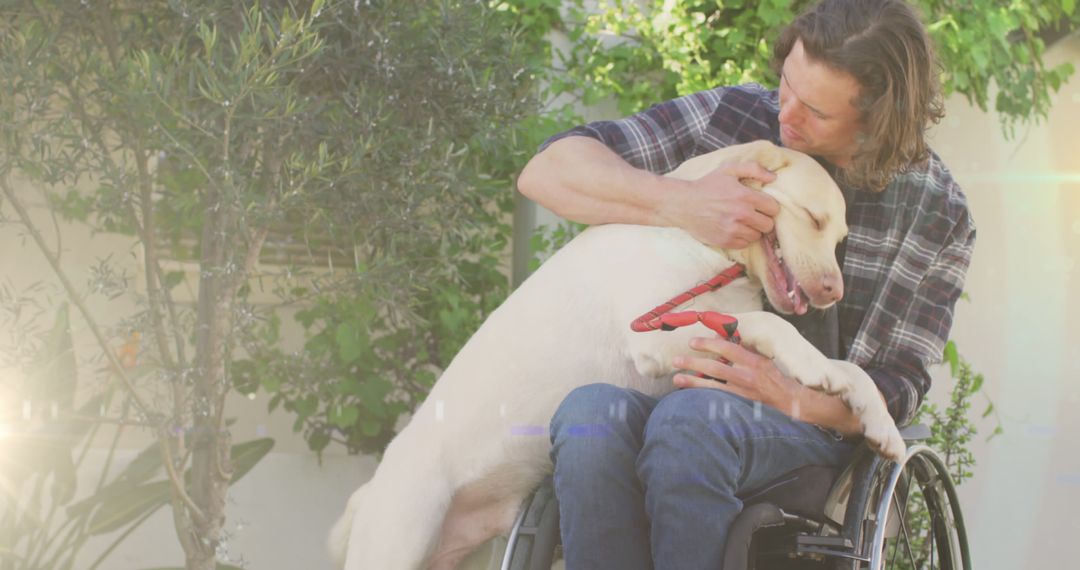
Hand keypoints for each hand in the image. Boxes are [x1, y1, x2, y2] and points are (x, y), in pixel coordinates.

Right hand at [659, 162, 779, 248]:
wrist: (682, 204)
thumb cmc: (706, 185)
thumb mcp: (728, 170)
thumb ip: (753, 169)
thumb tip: (773, 177)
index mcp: (745, 196)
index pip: (773, 208)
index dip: (769, 206)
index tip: (761, 205)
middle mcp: (741, 214)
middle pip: (768, 225)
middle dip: (763, 219)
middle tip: (754, 215)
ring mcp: (733, 230)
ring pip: (757, 236)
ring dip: (752, 230)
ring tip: (743, 222)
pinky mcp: (725, 241)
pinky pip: (744, 244)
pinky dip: (742, 238)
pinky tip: (734, 229)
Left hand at [671, 336, 803, 418]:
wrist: (790, 402)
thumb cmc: (775, 378)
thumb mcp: (763, 360)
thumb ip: (744, 350)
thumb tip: (723, 339)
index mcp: (753, 361)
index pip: (728, 348)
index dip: (708, 344)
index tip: (693, 342)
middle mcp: (747, 376)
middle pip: (715, 367)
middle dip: (693, 363)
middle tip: (677, 359)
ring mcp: (742, 393)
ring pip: (712, 387)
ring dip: (692, 382)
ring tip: (676, 378)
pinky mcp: (739, 406)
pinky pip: (717, 399)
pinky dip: (703, 397)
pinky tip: (689, 396)